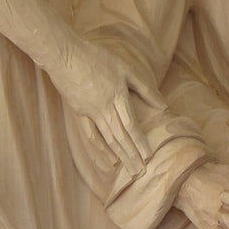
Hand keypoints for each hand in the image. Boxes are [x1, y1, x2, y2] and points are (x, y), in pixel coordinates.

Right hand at [47, 35, 162, 173]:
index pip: (132, 126)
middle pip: (121, 137)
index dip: (140, 143)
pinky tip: (106, 159)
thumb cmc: (97, 57)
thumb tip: (163, 105)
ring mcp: (90, 113)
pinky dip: (99, 149)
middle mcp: (105, 109)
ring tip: (127, 170)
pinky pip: (90, 136)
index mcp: (118, 97)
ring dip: (118, 156)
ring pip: (107, 139)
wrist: (65, 56)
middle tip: (140, 173)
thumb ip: (144, 88)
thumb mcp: (125, 68)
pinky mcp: (79, 113)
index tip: (148, 157)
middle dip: (131, 156)